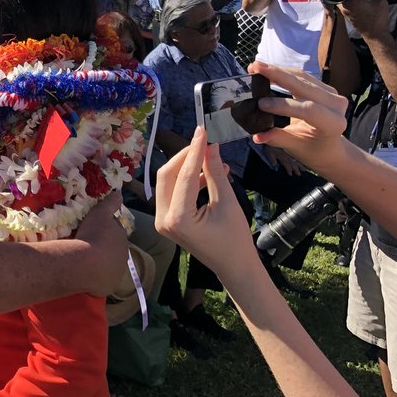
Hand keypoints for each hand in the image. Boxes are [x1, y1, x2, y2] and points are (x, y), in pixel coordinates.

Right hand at [71, 189, 127, 295]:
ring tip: (85, 259)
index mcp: (122, 237)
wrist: (86, 263)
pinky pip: (102, 279)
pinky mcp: (108, 286)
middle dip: (104, 247)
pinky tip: (85, 273)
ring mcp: (117, 272)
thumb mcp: (99, 213)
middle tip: (88, 244)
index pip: (115, 231)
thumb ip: (110, 203)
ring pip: (108, 264)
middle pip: (113, 249)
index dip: (105, 230)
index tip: (94, 229)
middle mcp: (124, 255)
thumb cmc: (93, 235)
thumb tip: (120, 193)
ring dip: (100, 262)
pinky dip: (96, 276)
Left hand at [155, 127, 258, 275]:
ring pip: (168, 182)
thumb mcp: (228, 203)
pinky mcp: (166, 219)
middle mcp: (163, 219)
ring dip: (187, 167)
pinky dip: (188, 180)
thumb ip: (216, 173)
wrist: (233, 266)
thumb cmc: (235, 239)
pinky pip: (173, 192)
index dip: (194, 150)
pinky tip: (209, 173)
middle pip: (167, 175)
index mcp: (178, 218)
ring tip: (213, 158)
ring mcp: (162, 220)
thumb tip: (211, 146)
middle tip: (204, 141)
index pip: (183, 175)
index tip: (202, 130)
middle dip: (185, 156)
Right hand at [246, 62, 348, 174]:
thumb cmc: (313, 150)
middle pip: (304, 85)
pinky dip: (284, 72)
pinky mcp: (325, 87)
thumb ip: (278, 139)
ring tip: (256, 66)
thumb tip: (257, 136)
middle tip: (254, 68)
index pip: (308, 109)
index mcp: (333, 124)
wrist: (331, 148)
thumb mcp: (296, 148)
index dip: (283, 105)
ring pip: (302, 76)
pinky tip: (268, 69)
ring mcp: (333, 94)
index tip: (260, 104)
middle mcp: (336, 105)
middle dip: (277, 75)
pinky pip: (303, 76)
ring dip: (278, 70)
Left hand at [338, 0, 390, 40]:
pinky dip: (352, 2)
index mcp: (349, 2)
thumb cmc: (377, 19)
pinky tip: (360, 1)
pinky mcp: (348, 16)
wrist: (376, 34)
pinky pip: (346, 6)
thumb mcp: (380, 1)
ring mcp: (344, 12)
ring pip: (343, 0)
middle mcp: (344, 7)